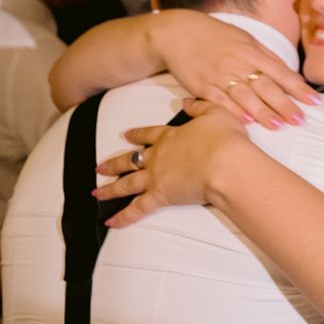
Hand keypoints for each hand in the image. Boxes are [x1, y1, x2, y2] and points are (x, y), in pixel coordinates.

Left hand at [94, 101, 254, 227]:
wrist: (226, 163)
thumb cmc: (225, 140)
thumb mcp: (216, 113)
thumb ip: (199, 106)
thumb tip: (186, 101)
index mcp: (170, 137)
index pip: (148, 134)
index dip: (136, 134)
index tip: (126, 135)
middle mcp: (158, 157)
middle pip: (130, 160)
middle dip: (114, 164)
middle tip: (100, 167)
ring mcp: (156, 177)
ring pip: (127, 184)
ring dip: (110, 189)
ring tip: (96, 192)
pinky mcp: (160, 196)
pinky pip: (137, 209)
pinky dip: (123, 217)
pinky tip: (111, 222)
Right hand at [150, 10, 318, 128]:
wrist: (179, 33)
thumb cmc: (217, 36)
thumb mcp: (245, 40)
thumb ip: (267, 58)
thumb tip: (291, 76)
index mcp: (252, 51)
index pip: (281, 72)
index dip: (299, 88)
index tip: (315, 102)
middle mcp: (238, 64)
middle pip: (266, 87)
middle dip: (285, 105)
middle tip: (300, 120)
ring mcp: (219, 76)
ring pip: (245, 97)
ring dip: (262, 113)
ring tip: (278, 126)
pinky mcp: (202, 86)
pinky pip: (220, 102)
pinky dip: (233, 113)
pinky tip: (245, 124)